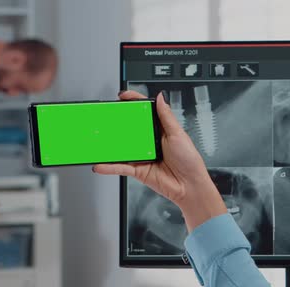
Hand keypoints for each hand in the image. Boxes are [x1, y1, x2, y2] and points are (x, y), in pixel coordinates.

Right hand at [93, 91, 226, 230]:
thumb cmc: (189, 161)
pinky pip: (121, 167)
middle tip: (107, 116)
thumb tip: (160, 98)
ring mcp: (142, 156)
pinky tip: (101, 164)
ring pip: (122, 148)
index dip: (134, 102)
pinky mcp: (138, 170)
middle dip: (118, 122)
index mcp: (160, 130)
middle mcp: (149, 142)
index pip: (144, 113)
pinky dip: (110, 166)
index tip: (123, 96)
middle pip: (130, 128)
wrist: (189, 186)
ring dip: (110, 145)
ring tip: (99, 138)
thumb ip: (166, 116)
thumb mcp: (178, 134)